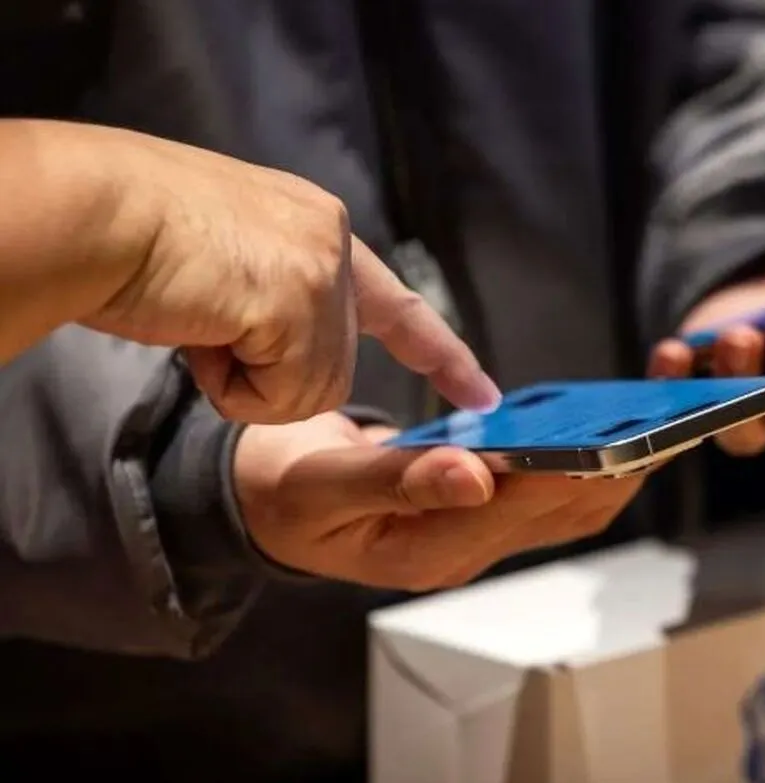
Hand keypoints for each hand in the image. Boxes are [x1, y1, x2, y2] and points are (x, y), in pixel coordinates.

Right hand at [76, 124, 498, 422]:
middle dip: (269, 372)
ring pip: (310, 391)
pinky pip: (284, 399)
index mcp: (317, 226)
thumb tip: (281, 334)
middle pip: (332, 368)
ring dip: (246, 380)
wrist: (94, 212)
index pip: (396, 304)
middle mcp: (333, 242)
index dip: (438, 353)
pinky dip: (233, 389)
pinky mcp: (302, 302)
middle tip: (208, 325)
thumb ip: (275, 289)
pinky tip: (202, 334)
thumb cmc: (133, 235)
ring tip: (200, 324)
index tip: (481, 394)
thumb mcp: (229, 257)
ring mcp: (323, 271)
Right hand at [234, 413, 646, 589]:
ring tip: (655, 421)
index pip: (515, 510)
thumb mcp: (319, 484)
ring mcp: (471, 535)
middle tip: (669, 422)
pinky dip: (577, 460)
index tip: (620, 440)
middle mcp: (460, 551)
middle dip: (614, 470)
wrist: (263, 501)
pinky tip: (601, 425)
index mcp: (423, 553)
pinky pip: (542, 491)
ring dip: (609, 468)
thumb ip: (393, 481)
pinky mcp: (476, 513)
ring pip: (561, 508)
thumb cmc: (282, 491)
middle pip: (557, 513)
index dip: (570, 473)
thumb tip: (473, 474)